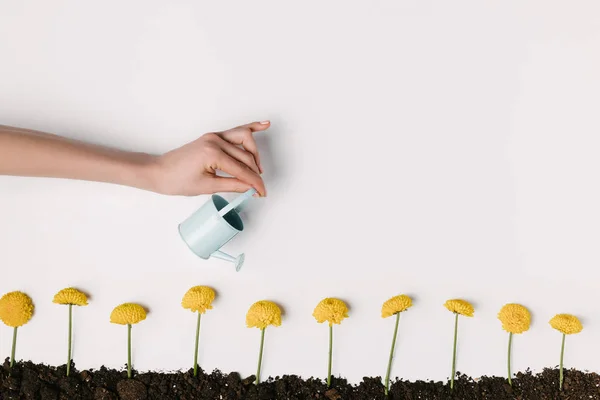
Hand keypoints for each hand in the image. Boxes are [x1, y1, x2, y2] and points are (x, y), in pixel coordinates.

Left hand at [152, 121, 269, 195]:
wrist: (159, 172)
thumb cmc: (177, 180)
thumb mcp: (207, 187)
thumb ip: (233, 185)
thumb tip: (251, 188)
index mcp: (213, 153)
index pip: (242, 170)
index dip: (255, 183)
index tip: (262, 193)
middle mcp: (215, 141)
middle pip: (246, 156)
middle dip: (256, 174)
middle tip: (259, 188)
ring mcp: (214, 136)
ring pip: (245, 139)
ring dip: (255, 154)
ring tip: (259, 169)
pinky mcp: (213, 137)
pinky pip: (236, 132)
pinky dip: (250, 129)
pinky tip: (263, 125)